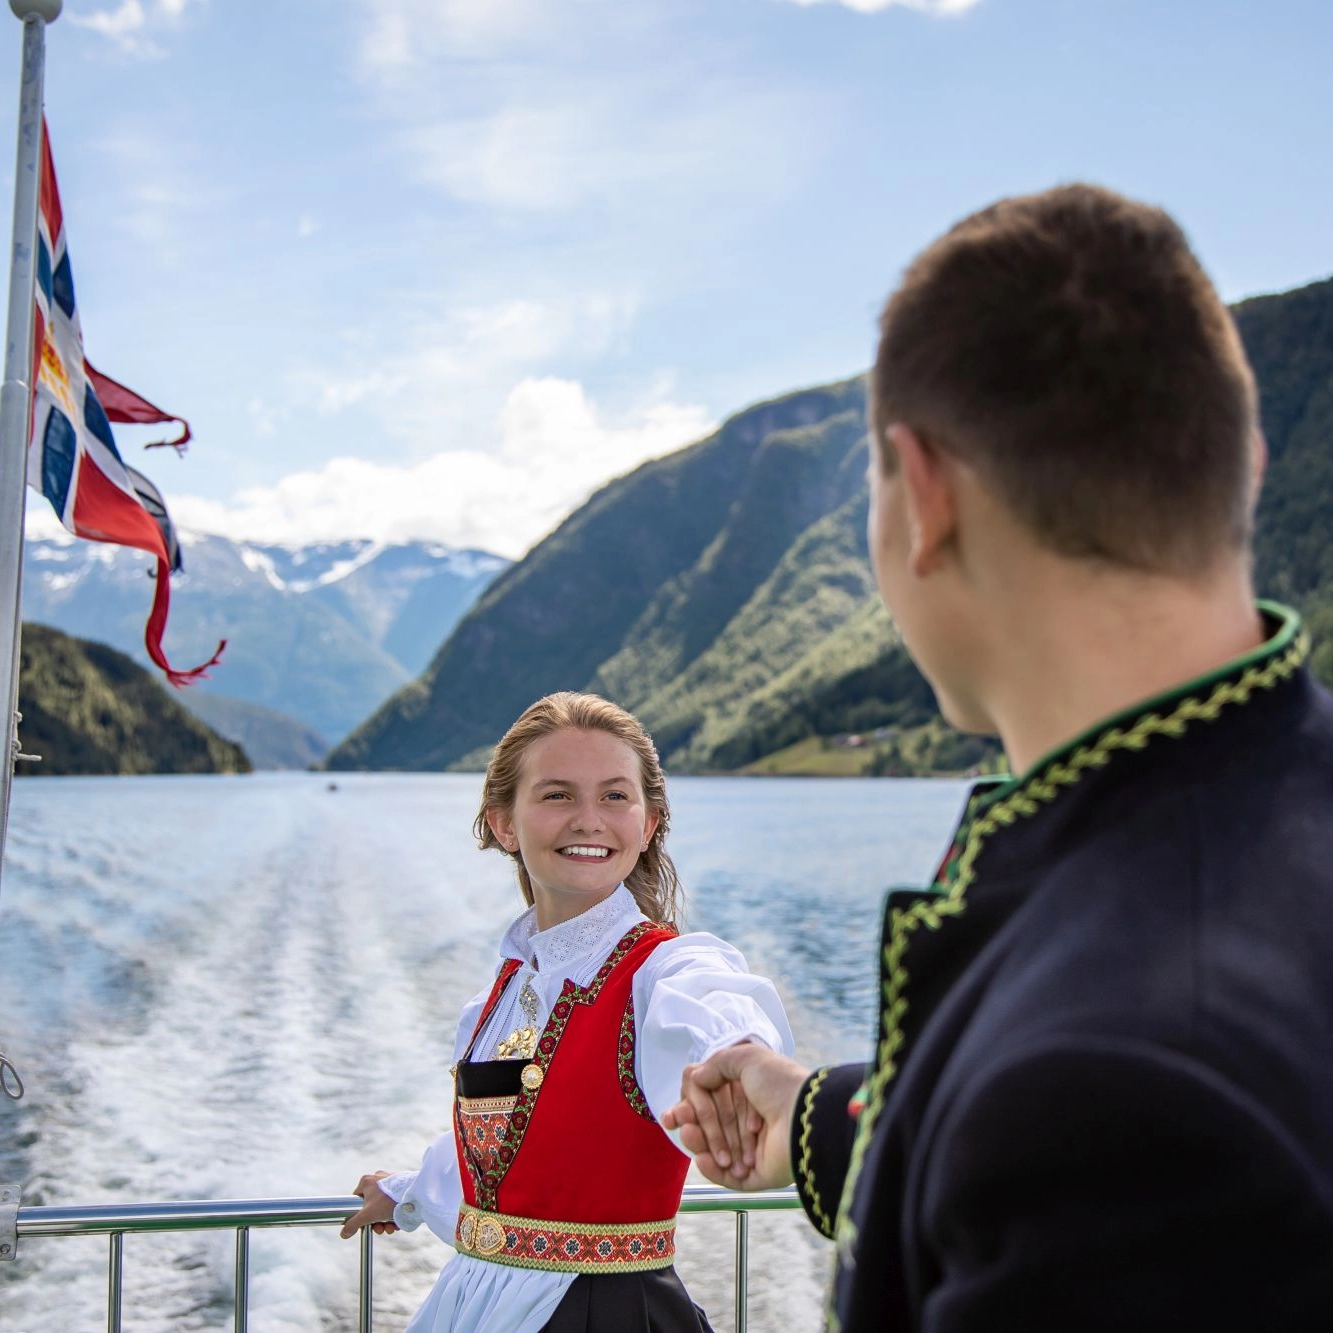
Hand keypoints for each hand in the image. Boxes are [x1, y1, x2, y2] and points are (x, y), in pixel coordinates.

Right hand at [339, 1171, 399, 1239]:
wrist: (414, 1196)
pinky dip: (394, 1214)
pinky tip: (397, 1223)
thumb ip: (353, 1224)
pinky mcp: (401, 1187)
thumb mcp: (367, 1215)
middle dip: (376, 1222)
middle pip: (371, 1206)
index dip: (359, 1214)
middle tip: (381, 1229)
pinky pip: (393, 1203)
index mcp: (366, 1181)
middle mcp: (378, 1179)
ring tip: (391, 1228)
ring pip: (383, 1207)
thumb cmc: (388, 1201)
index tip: (366, 1224)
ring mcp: (390, 1182)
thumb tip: (343, 1234)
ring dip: (385, 1221)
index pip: (356, 1199)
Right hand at [662, 1044, 808, 1190]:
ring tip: (691, 1136)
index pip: (712, 1102)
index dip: (690, 1107)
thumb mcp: (746, 1058)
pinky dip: (712, 1170)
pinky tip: (703, 1159)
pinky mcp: (757, 1175)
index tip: (674, 1114)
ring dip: (700, 1144)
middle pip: (711, 1127)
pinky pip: (728, 1179)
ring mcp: (753, 1150)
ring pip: (716, 1151)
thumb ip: (717, 1064)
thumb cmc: (779, 1084)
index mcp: (749, 1094)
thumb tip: (695, 1077)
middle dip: (693, 1125)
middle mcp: (750, 1120)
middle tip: (682, 1123)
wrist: (804, 1117)